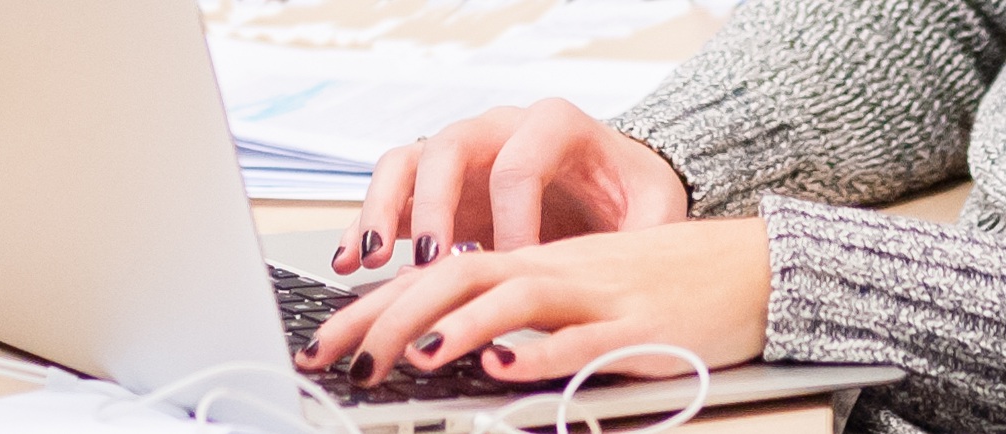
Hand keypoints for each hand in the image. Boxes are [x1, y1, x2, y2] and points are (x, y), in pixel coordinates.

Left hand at [296, 218, 773, 385]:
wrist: (754, 267)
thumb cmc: (665, 285)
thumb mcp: (581, 292)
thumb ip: (521, 315)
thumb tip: (457, 351)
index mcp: (535, 260)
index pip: (437, 278)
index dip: (374, 310)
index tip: (325, 345)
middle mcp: (557, 270)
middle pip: (458, 281)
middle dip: (391, 321)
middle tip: (343, 362)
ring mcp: (598, 295)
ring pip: (514, 297)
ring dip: (459, 327)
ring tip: (415, 357)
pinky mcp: (640, 326)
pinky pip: (584, 337)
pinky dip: (541, 352)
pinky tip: (505, 366)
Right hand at [332, 98, 689, 273]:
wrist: (616, 186)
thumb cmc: (632, 192)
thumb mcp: (655, 208)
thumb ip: (644, 233)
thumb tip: (625, 269)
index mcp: (554, 124)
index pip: (520, 163)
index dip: (515, 220)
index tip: (518, 270)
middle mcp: (499, 129)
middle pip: (448, 149)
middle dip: (435, 208)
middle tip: (434, 262)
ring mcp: (462, 156)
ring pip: (405, 163)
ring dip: (382, 209)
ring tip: (371, 259)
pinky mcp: (437, 187)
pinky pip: (390, 195)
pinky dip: (365, 225)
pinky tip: (351, 262)